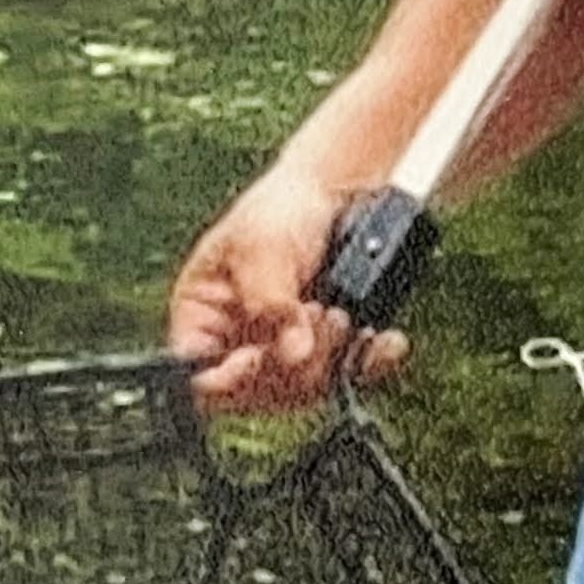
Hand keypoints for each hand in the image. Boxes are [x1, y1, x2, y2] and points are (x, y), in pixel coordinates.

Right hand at [166, 160, 409, 415]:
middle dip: (294, 363)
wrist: (335, 189)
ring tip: (341, 314)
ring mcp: (282, 352)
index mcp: (201, 317)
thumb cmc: (280, 208)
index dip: (227, 381)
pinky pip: (345, 377)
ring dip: (330, 358)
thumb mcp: (264, 246)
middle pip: (256, 393)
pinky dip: (367, 363)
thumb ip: (270, 300)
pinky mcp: (325, 353)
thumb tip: (291, 354)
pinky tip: (384, 342)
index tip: (258, 358)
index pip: (199, 377)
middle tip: (318, 316)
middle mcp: (238, 343)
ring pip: (302, 391)